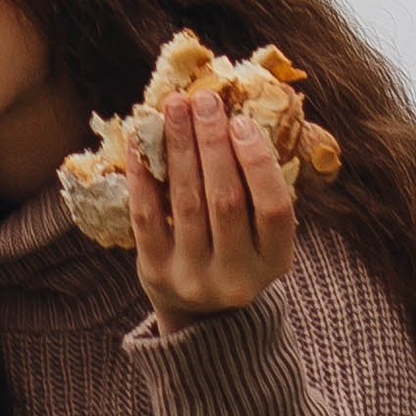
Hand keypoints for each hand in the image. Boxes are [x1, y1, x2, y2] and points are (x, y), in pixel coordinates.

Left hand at [127, 88, 295, 334]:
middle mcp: (237, 276)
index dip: (257, 163)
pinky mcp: (156, 272)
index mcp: (274, 262)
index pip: (274, 210)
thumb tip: (235, 115)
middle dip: (213, 143)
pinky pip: (147, 214)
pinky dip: (143, 173)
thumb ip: (258, 187)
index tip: (241, 121)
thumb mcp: (262, 233)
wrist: (201, 315)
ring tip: (175, 107)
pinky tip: (141, 139)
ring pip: (186, 202)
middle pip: (226, 200)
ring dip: (179, 147)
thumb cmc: (237, 251)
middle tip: (204, 100)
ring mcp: (194, 277)